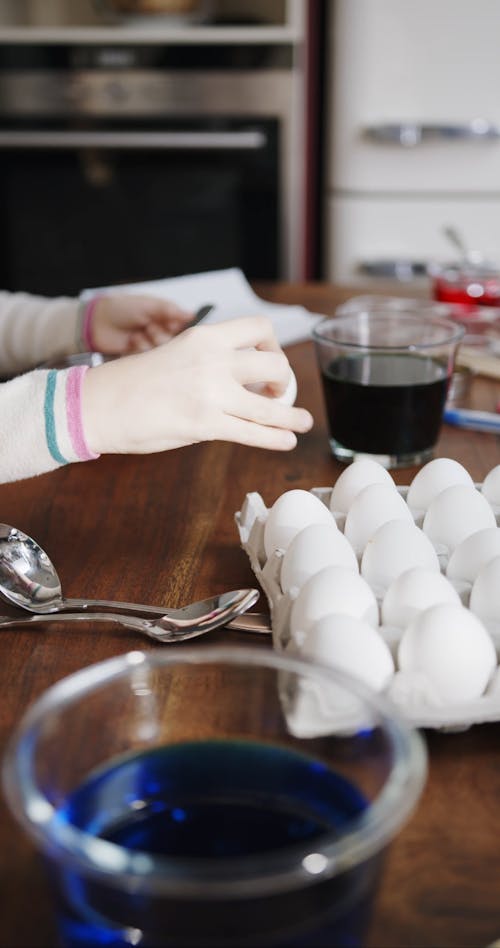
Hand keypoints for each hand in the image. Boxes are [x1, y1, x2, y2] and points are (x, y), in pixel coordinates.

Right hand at [82, 316, 312, 454]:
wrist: (100, 404)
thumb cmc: (132, 383)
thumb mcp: (176, 353)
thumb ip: (208, 362)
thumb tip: (237, 381)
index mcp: (204, 337)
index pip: (258, 328)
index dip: (274, 345)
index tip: (269, 360)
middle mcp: (213, 361)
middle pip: (274, 364)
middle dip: (283, 380)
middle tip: (276, 393)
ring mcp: (212, 393)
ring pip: (270, 404)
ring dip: (293, 415)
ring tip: (303, 422)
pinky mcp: (206, 424)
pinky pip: (253, 432)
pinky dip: (276, 438)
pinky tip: (286, 441)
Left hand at [88, 294, 193, 353]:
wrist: (97, 321)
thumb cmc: (122, 308)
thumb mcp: (149, 304)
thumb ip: (171, 310)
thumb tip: (192, 314)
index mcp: (165, 319)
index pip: (183, 328)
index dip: (180, 329)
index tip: (173, 326)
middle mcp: (160, 333)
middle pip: (174, 343)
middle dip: (162, 336)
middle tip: (150, 327)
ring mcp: (150, 346)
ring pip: (162, 352)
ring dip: (150, 342)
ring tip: (138, 333)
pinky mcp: (140, 357)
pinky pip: (148, 359)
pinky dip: (140, 349)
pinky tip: (131, 341)